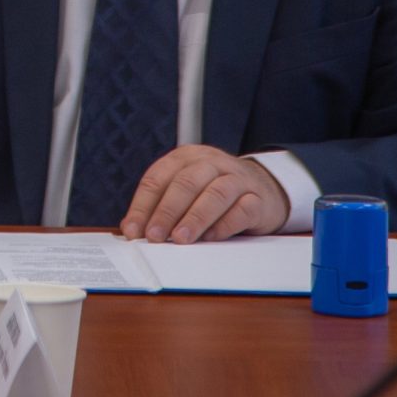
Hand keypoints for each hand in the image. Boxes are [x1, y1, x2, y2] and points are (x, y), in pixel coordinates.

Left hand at [120, 145, 287, 242]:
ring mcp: (237, 179)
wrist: (263, 189)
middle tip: (155, 236)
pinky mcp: (258, 199)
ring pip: (216, 193)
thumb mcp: (186, 192)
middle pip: (186, 183)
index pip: (158, 177)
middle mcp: (211, 163)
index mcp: (186, 157)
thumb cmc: (214, 193)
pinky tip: (212, 238)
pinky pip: (243, 209)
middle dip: (166, 211)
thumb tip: (133, 230)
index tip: (134, 230)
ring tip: (181, 238)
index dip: (143, 205)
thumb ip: (160, 206)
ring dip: (195, 217)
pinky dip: (226, 224)